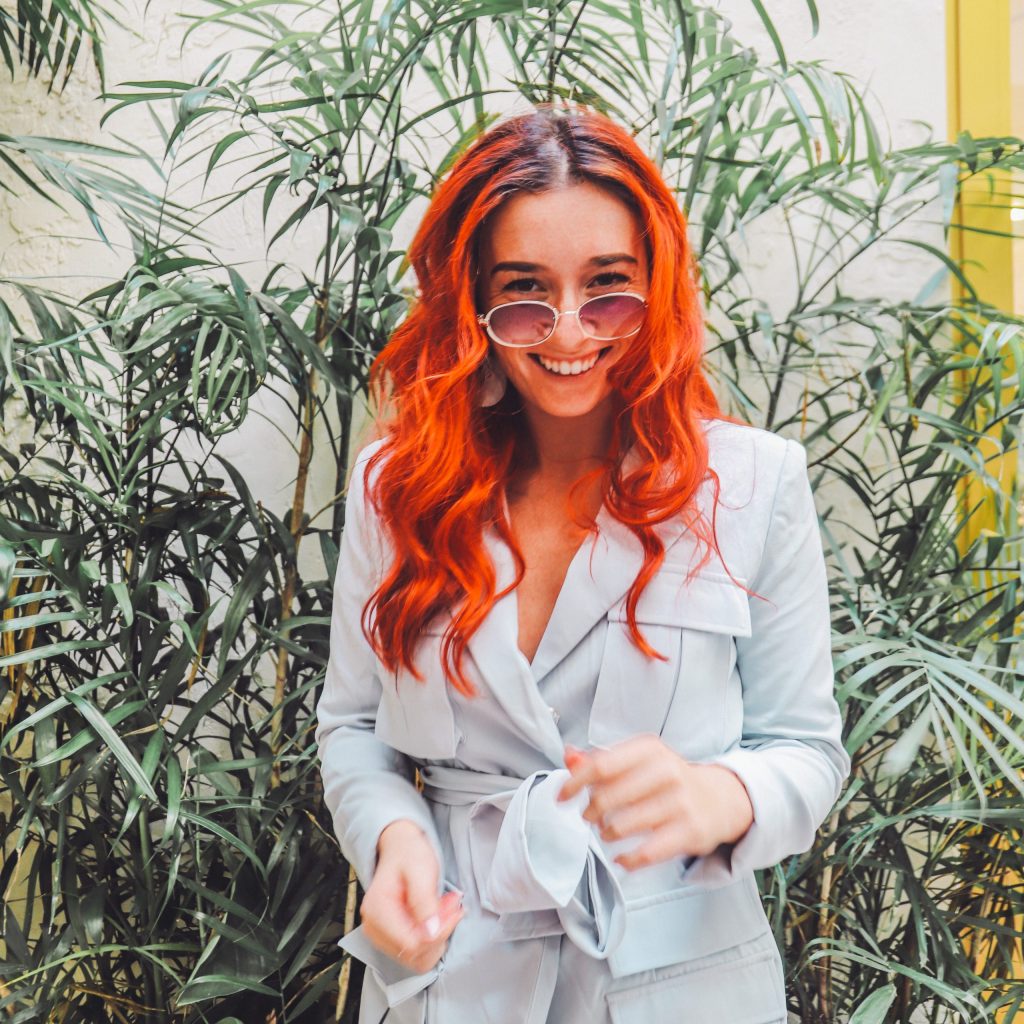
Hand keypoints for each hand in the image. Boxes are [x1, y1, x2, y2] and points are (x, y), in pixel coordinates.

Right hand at [360, 819, 463, 972]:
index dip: (437, 934)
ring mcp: (381, 935)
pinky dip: (432, 937)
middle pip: (414, 955)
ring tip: (446, 908)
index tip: (453, 912)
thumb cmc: (408, 854)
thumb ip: (424, 901)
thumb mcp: (420, 869)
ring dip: (438, 936)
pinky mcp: (391, 937)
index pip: (411, 945)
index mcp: (377, 911)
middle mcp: (374, 927)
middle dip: (439, 934)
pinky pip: (416, 951)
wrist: (400, 846)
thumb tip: (431, 932)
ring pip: (418, 957)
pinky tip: (438, 916)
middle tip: (452, 906)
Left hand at [556, 735, 753, 871]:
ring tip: (608, 831)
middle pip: (608, 797)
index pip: (601, 765)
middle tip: (590, 817)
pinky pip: (646, 852)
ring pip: (622, 825)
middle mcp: (667, 771)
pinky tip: (622, 858)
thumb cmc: (668, 778)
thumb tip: (568, 755)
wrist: (719, 798)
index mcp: (649, 749)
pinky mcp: (690, 832)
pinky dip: (627, 859)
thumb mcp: (639, 761)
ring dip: (607, 833)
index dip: (575, 782)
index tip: (561, 797)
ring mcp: (680, 802)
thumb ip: (602, 759)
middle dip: (590, 811)